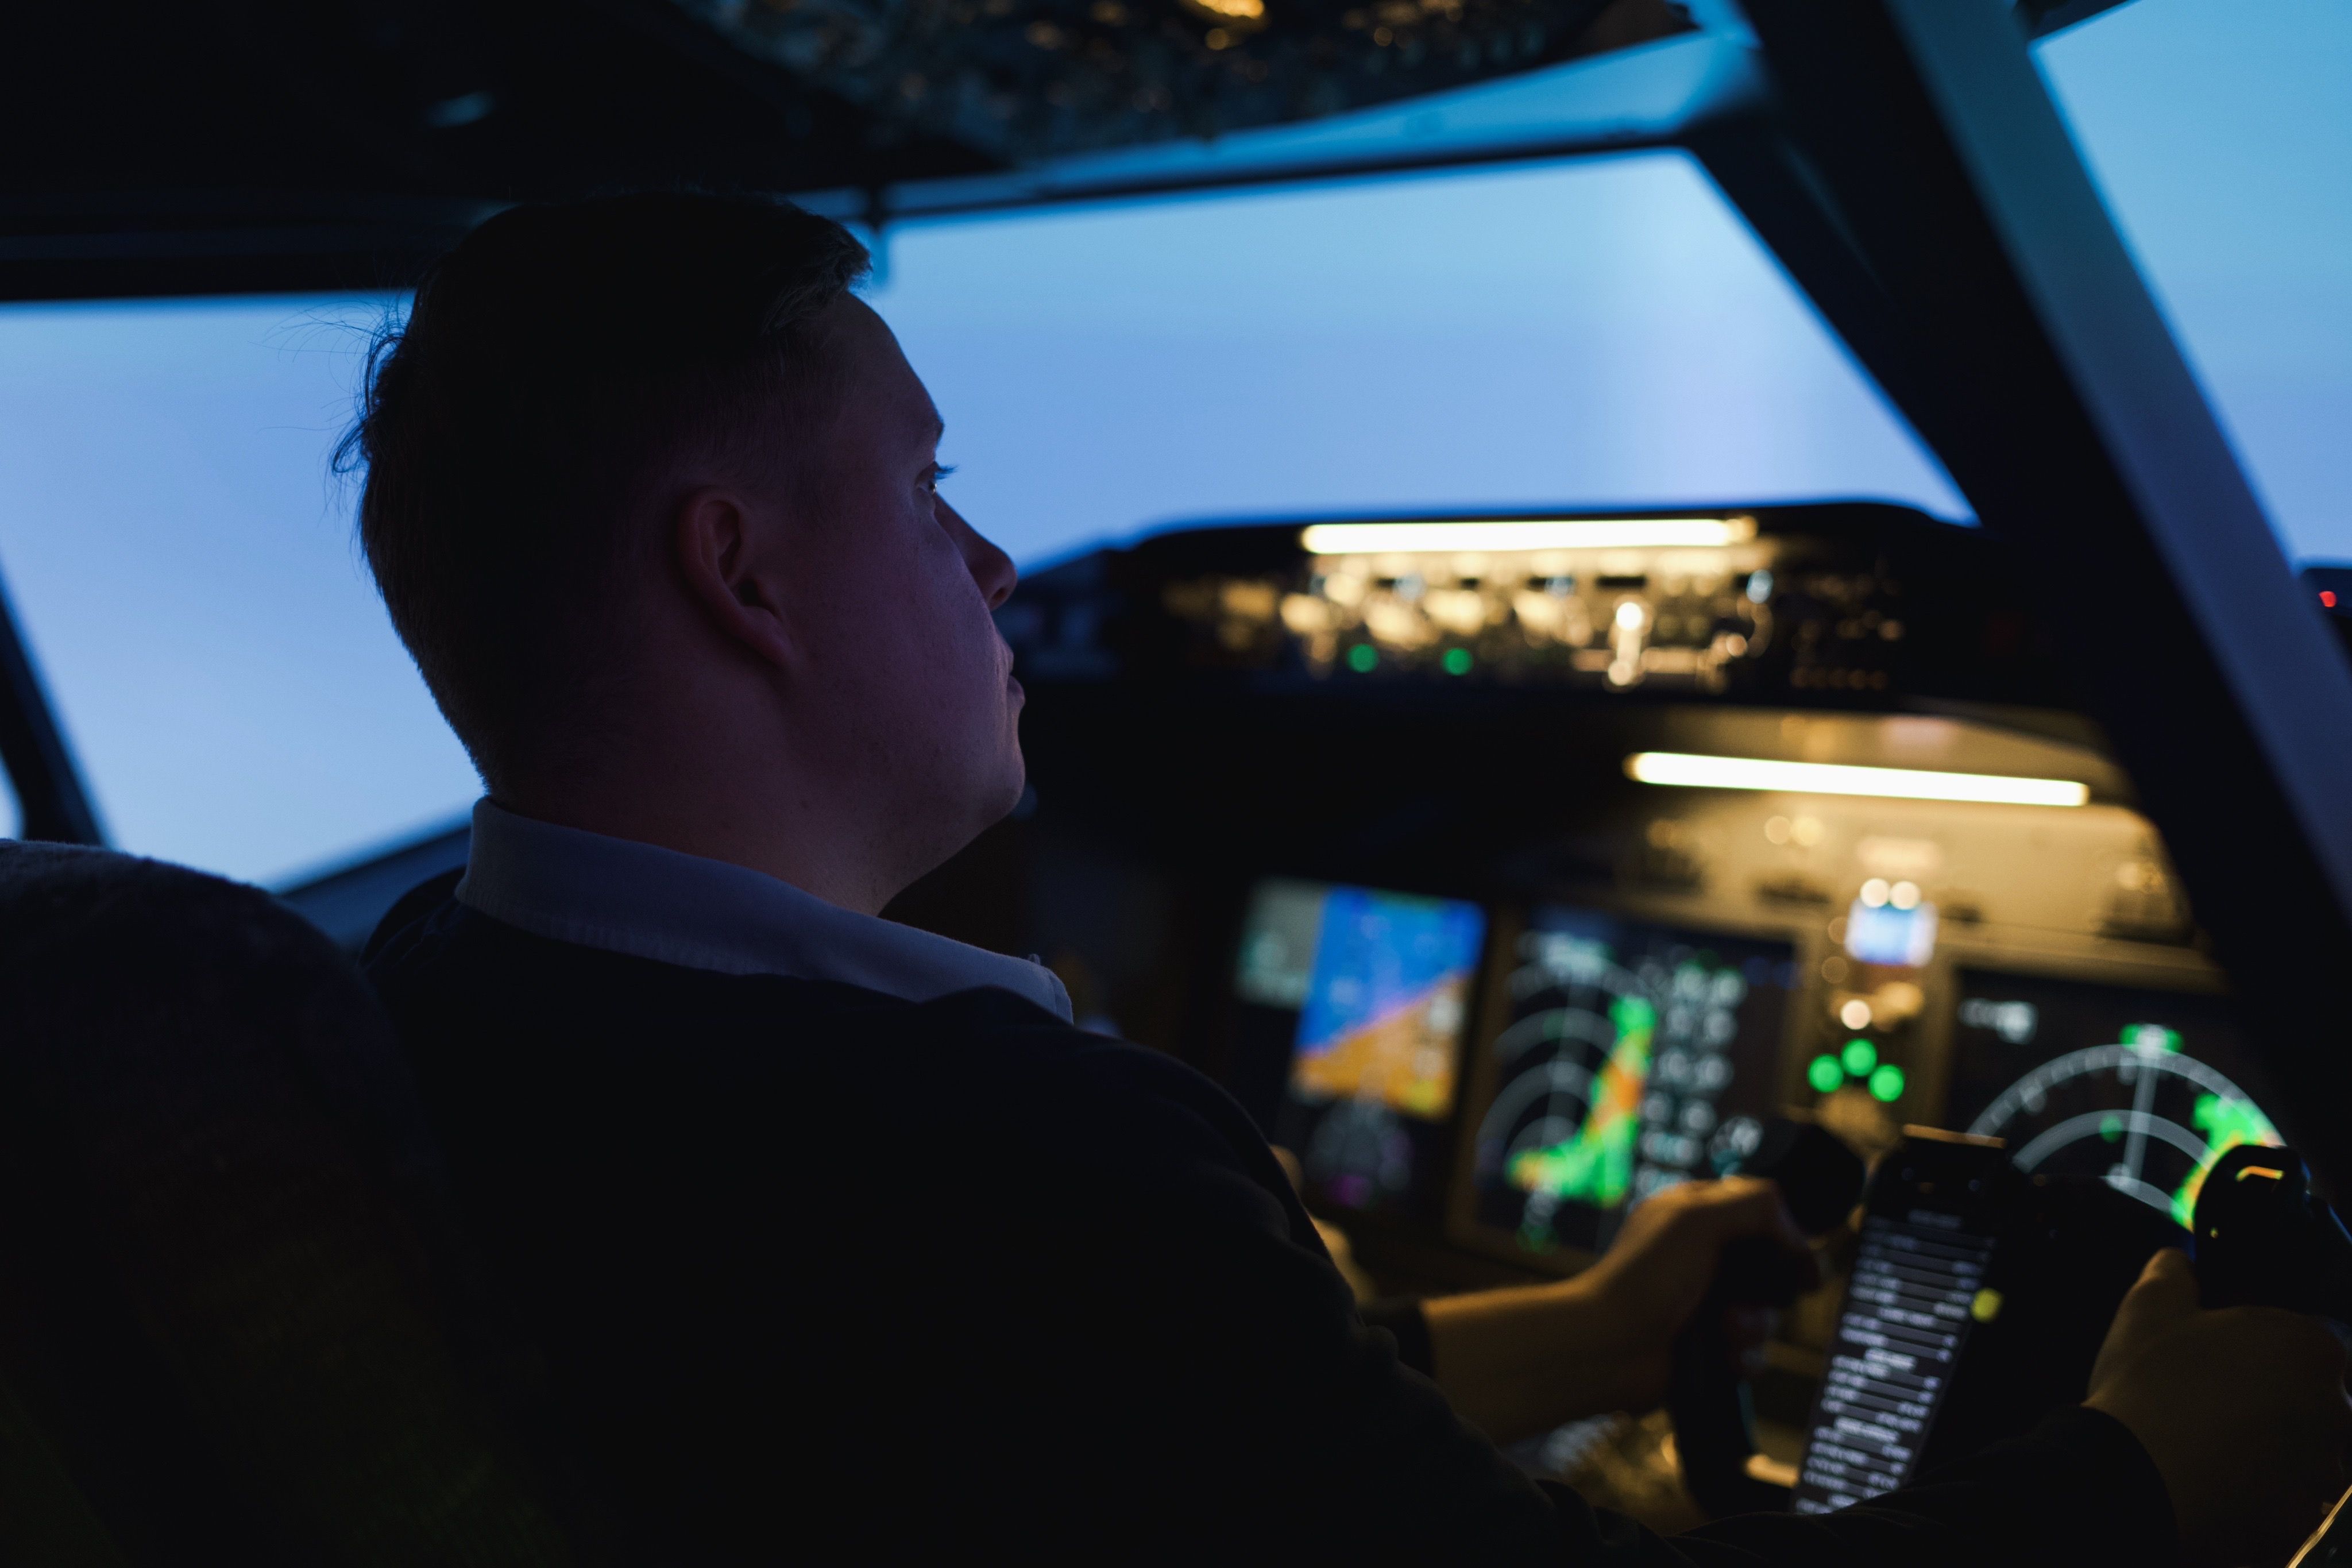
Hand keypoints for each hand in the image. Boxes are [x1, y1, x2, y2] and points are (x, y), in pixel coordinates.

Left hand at [1578, 1176, 1819, 1413]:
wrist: (1608, 1348)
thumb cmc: (1644, 1277)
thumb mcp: (1696, 1219)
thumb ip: (1753, 1205)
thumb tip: (1794, 1232)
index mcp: (1694, 1216)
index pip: (1760, 1213)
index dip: (1785, 1236)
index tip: (1798, 1260)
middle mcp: (1702, 1256)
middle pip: (1771, 1267)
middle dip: (1769, 1289)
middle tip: (1748, 1297)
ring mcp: (1705, 1303)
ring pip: (1765, 1313)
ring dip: (1753, 1325)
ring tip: (1724, 1330)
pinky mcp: (1709, 1347)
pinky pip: (1753, 1352)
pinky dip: (1744, 1357)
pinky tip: (1724, 1357)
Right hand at [2084, 1248, 2351, 1567]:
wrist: (2134, 1481)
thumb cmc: (2148, 1383)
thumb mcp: (2149, 1307)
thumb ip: (2172, 1272)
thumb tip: (2178, 1259)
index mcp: (2312, 1346)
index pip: (2318, 1342)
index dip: (2274, 1352)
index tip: (2234, 1365)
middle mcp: (2336, 1407)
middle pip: (2321, 1401)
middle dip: (2281, 1405)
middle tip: (2219, 1409)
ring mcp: (2328, 1471)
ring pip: (2313, 1456)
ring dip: (2278, 1455)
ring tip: (2216, 1454)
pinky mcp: (2309, 1521)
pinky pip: (2296, 1505)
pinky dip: (2267, 1500)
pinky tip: (2220, 1490)